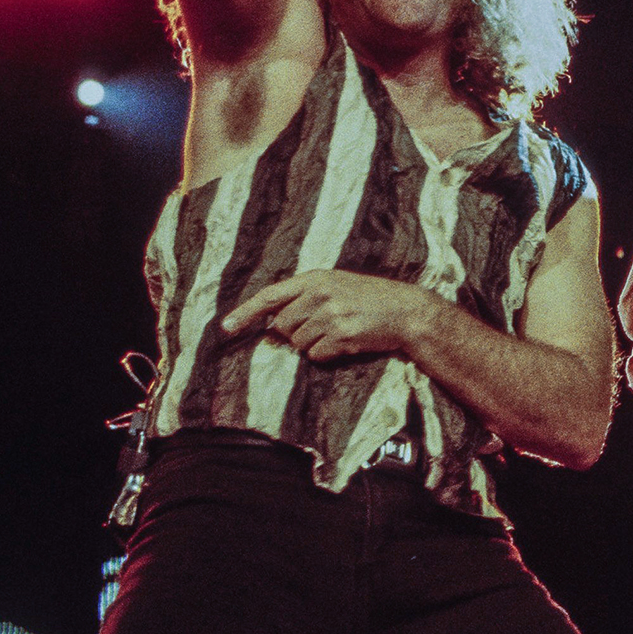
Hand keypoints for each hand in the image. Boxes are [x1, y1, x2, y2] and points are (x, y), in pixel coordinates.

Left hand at [221, 269, 432, 361]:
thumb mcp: (336, 285)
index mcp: (315, 279)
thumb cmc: (369, 299)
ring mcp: (331, 314)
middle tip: (322, 327)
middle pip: (283, 326)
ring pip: (299, 343)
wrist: (405, 311)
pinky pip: (317, 355)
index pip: (270, 296)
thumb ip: (304, 298)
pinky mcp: (342, 335)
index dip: (246, 312)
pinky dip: (328, 354)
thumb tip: (273, 324)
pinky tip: (347, 342)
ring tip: (339, 332)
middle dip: (296, 333)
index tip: (227, 328)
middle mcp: (320, 294)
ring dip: (315, 344)